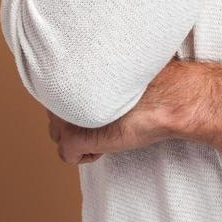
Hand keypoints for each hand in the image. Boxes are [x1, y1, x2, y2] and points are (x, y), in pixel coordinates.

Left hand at [45, 61, 184, 164]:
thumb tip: (79, 86)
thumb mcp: (112, 74)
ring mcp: (63, 113)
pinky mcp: (70, 136)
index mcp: (71, 67)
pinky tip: (106, 142)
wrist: (166, 97)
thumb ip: (90, 76)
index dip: (79, 103)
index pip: (56, 92)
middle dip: (76, 120)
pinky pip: (69, 154)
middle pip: (54, 115)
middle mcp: (61, 87)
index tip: (98, 102)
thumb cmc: (148, 85)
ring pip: (58, 135)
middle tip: (104, 114)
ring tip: (107, 125)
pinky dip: (88, 154)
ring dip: (81, 136)